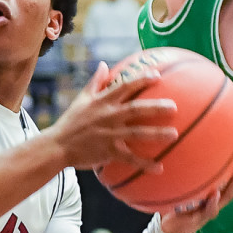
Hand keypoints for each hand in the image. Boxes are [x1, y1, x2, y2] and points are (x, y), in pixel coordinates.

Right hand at [45, 62, 177, 170]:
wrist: (57, 146)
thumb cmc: (71, 122)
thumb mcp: (81, 99)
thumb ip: (95, 82)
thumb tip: (104, 64)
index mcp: (102, 102)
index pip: (124, 86)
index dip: (141, 80)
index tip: (157, 75)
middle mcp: (108, 116)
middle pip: (136, 109)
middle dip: (155, 107)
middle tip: (174, 107)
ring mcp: (109, 134)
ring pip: (136, 133)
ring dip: (156, 134)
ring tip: (174, 135)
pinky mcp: (108, 151)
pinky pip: (129, 158)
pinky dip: (144, 164)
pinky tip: (160, 168)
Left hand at [158, 150, 232, 232]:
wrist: (169, 225)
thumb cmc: (179, 203)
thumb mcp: (184, 184)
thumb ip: (188, 170)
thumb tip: (187, 145)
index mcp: (215, 190)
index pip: (231, 175)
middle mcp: (216, 199)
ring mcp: (209, 209)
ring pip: (226, 196)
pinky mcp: (200, 220)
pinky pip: (208, 211)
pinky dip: (212, 203)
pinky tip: (215, 194)